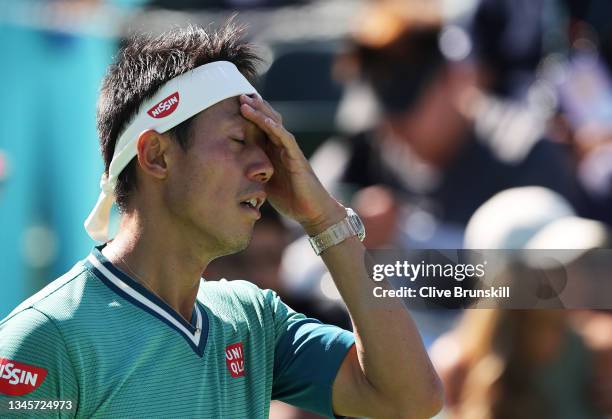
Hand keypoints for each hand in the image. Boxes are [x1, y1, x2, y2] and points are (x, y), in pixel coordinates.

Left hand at [239, 94, 344, 234]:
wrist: (311, 212)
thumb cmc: (290, 199)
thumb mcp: (264, 183)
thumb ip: (252, 173)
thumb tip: (230, 172)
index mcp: (274, 152)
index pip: (260, 129)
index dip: (248, 116)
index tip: (233, 105)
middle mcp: (282, 147)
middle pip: (268, 121)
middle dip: (254, 108)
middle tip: (238, 95)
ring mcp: (290, 151)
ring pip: (275, 125)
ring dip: (261, 113)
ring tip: (247, 102)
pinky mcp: (297, 158)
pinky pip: (286, 140)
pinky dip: (276, 129)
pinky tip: (266, 121)